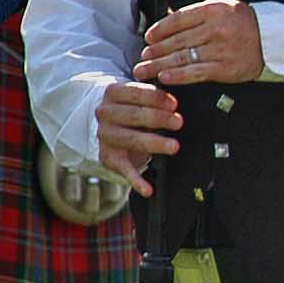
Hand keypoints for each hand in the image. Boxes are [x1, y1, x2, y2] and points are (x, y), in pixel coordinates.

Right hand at [92, 80, 180, 194]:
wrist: (110, 123)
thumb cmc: (133, 107)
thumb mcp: (140, 96)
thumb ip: (155, 96)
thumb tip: (175, 101)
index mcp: (113, 94)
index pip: (133, 93)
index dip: (155, 98)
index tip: (174, 104)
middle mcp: (105, 114)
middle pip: (132, 115)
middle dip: (158, 118)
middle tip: (178, 122)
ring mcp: (105, 135)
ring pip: (130, 139)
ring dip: (153, 143)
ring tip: (173, 146)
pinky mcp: (108, 156)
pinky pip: (123, 169)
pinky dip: (136, 181)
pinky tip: (148, 189)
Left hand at [138, 0, 262, 86]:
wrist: (275, 40)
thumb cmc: (246, 24)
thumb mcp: (222, 8)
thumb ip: (196, 14)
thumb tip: (167, 22)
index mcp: (213, 10)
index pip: (178, 20)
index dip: (160, 30)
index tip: (149, 38)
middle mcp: (217, 29)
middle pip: (177, 41)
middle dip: (155, 51)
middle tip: (141, 57)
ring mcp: (222, 50)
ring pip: (183, 58)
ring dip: (160, 65)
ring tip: (145, 69)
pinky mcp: (227, 68)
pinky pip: (197, 73)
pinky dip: (179, 76)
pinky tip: (165, 78)